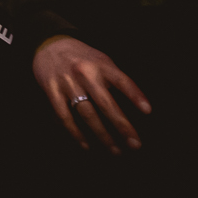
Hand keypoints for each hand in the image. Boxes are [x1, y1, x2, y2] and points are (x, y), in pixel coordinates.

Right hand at [32, 35, 151, 153]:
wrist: (49, 46)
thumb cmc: (82, 58)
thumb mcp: (101, 60)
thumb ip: (115, 79)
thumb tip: (135, 107)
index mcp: (100, 64)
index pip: (121, 81)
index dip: (135, 95)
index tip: (148, 111)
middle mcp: (84, 73)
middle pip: (105, 103)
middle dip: (122, 126)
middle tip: (135, 144)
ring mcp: (67, 83)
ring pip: (87, 114)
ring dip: (102, 135)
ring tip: (115, 150)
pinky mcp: (52, 91)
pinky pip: (64, 116)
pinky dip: (75, 133)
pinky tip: (86, 145)